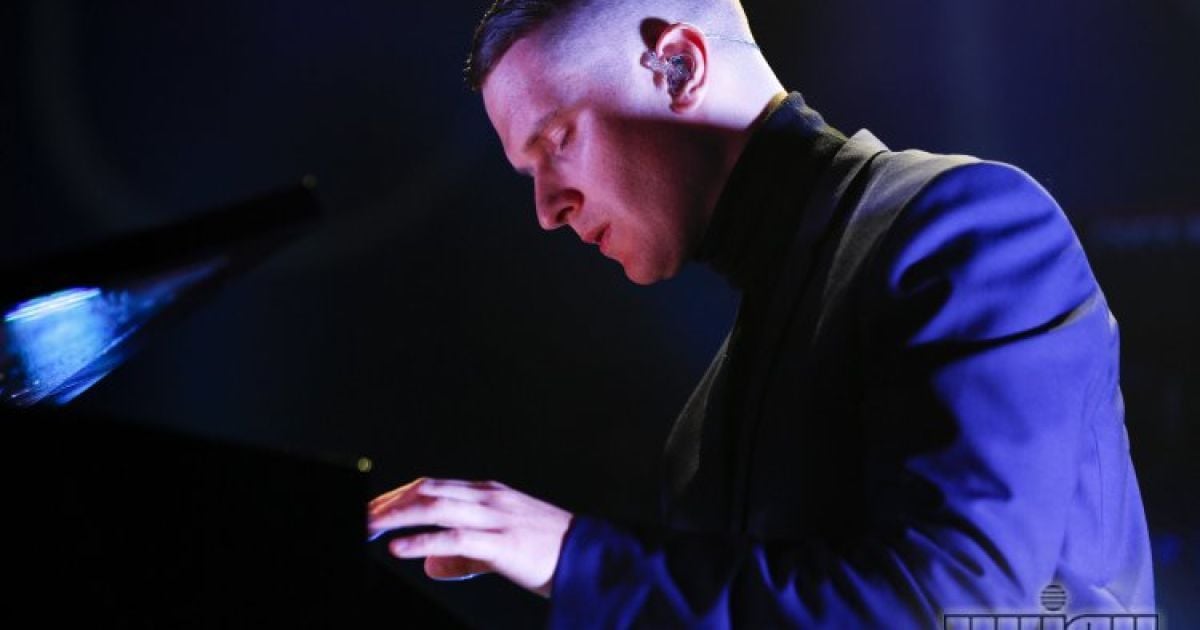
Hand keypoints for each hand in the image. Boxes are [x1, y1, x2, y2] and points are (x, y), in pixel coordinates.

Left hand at [367, 478, 572, 596]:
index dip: (398, 496)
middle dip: (389, 502)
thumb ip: (464, 553)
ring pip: (435, 506)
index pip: (433, 486)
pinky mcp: (501, 542)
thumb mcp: (501, 547)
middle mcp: (489, 498)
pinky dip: (421, 540)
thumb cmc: (550, 552)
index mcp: (489, 493)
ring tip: (369, 526)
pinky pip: (454, 538)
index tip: (372, 509)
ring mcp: (495, 517)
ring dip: (396, 516)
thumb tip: (429, 563)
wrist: (592, 559)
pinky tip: (397, 547)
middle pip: (427, 490)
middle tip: (361, 515)